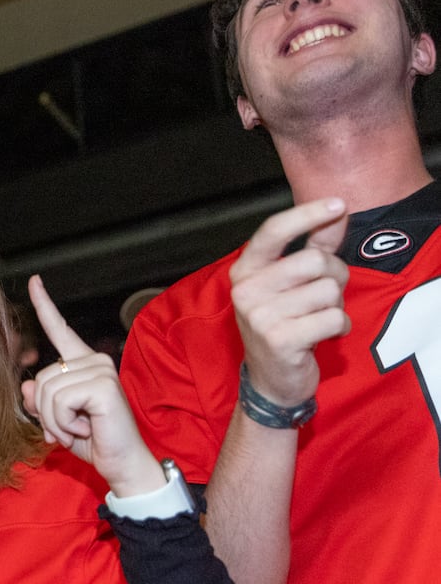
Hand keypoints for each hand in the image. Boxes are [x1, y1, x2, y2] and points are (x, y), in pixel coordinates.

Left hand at [21, 275, 163, 496]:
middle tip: (68, 429)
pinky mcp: (103, 384)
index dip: (45, 306)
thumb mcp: (57, 420)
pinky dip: (64, 423)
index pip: (60, 330)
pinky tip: (86, 429)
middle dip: (46, 412)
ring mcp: (101, 369)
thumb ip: (41, 401)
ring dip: (55, 421)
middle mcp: (95, 360)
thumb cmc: (94, 441)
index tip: (35, 281)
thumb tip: (28, 386)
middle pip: (41, 378)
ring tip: (78, 430)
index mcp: (83, 364)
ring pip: (48, 391)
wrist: (122, 463)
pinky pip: (61, 400)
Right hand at [230, 198, 349, 406]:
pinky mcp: (280, 340)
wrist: (271, 379)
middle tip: (324, 296)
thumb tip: (338, 211)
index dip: (308, 214)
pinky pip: (333, 318)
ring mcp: (260, 316)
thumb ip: (315, 245)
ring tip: (317, 319)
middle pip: (315, 261)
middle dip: (334, 277)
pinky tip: (321, 336)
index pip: (274, 230)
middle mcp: (246, 290)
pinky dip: (339, 328)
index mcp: (245, 270)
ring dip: (336, 305)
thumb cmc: (285, 322)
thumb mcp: (293, 282)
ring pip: (328, 291)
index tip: (338, 204)